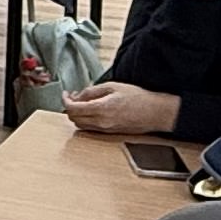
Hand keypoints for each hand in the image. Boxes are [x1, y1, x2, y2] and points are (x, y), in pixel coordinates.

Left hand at [60, 82, 178, 138]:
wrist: (155, 113)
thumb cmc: (138, 98)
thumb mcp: (113, 86)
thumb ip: (92, 91)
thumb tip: (78, 96)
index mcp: (100, 109)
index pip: (72, 109)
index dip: (65, 100)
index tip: (66, 94)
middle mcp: (101, 122)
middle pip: (73, 118)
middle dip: (70, 107)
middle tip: (73, 97)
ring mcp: (105, 130)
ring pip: (81, 125)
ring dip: (77, 115)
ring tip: (83, 103)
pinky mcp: (110, 133)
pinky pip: (91, 128)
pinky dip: (86, 120)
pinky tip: (92, 110)